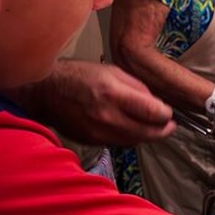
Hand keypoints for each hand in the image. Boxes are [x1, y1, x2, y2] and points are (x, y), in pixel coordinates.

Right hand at [12, 60, 175, 145]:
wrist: (46, 92)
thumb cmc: (79, 76)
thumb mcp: (113, 71)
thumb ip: (138, 88)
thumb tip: (157, 105)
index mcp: (113, 94)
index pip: (154, 113)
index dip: (166, 115)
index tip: (168, 113)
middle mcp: (107, 117)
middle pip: (148, 133)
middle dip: (163, 130)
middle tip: (168, 125)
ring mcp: (99, 133)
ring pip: (135, 141)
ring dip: (146, 135)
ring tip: (150, 125)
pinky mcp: (93, 142)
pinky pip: (120, 144)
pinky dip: (129, 137)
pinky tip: (129, 127)